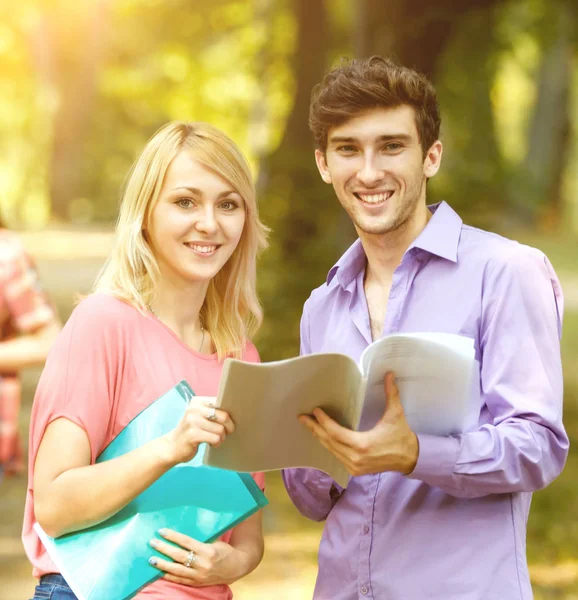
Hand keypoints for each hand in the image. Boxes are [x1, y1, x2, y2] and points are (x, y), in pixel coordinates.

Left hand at [148, 528, 249, 586]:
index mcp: (208, 550)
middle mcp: (202, 564)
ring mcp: (199, 575)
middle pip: (179, 556)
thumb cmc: (225, 550)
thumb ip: (201, 539)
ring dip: (163, 564)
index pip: (186, 542)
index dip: (173, 536)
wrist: (236, 567)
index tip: (162, 531)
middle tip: (152, 543)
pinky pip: (180, 580)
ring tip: (151, 559)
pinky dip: (169, 576)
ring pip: (177, 570)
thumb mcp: (216, 541)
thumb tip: (185, 531)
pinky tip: (160, 572)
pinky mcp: (197, 583)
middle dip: (164, 549)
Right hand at [162, 397, 234, 465]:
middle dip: (229, 427)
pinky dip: (217, 443)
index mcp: (197, 401)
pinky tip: (211, 444)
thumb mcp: (199, 416)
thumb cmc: (192, 431)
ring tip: (216, 439)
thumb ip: (213, 411)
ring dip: (222, 437)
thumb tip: (238, 410)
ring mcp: (192, 421)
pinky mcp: (192, 435)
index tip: (229, 421)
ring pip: (221, 429)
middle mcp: (194, 409)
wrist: (172, 446)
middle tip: (226, 432)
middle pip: (224, 416)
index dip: (230, 413)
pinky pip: (215, 438)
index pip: (222, 402)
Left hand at [299, 372, 418, 475]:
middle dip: (314, 428)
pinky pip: (336, 456)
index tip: (315, 411)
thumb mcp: (395, 414)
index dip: (324, 422)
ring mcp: (354, 466)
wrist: (410, 458)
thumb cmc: (401, 435)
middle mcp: (355, 458)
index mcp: (363, 444)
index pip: (335, 433)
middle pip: (328, 442)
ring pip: (331, 450)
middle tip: (302, 417)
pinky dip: (328, 445)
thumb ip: (390, 393)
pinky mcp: (355, 470)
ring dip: (319, 437)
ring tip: (309, 425)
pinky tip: (322, 436)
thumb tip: (388, 373)